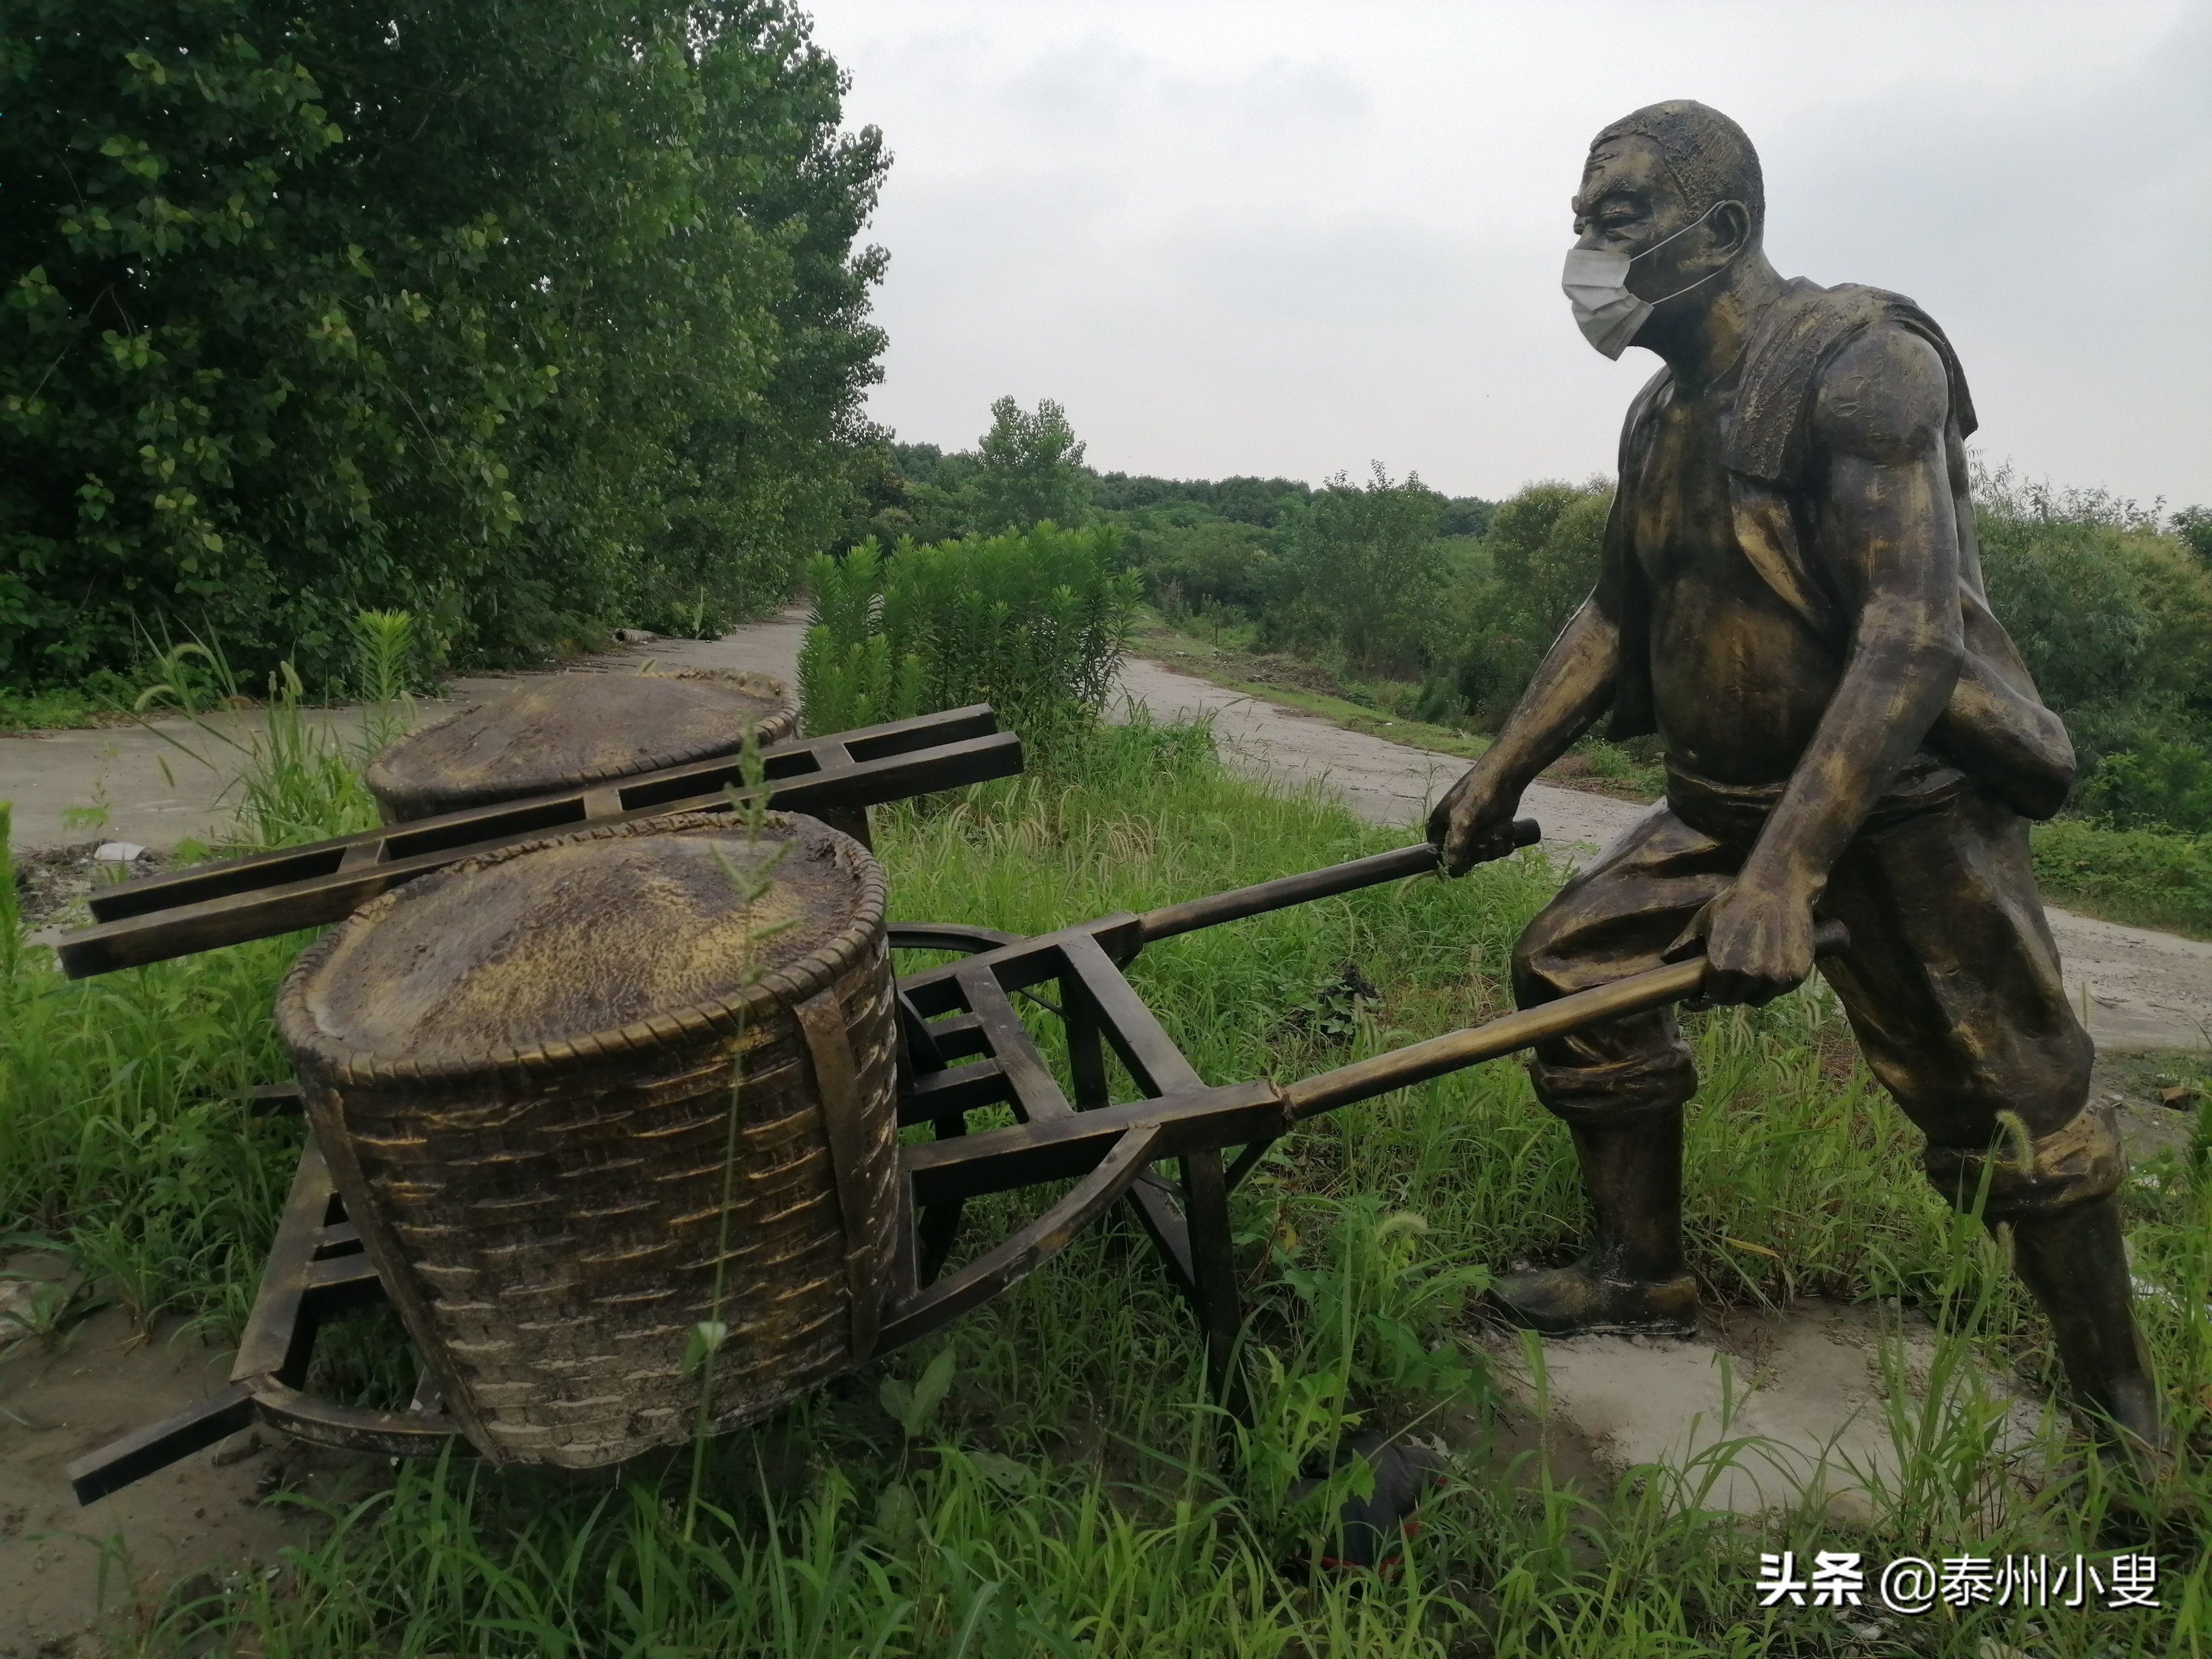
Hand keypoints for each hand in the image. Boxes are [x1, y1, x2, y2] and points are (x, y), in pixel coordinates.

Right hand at [1426, 765, 1519, 876]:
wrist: (1506, 778)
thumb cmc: (1478, 795)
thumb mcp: (1463, 819)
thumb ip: (1456, 843)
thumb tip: (1452, 864)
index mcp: (1440, 824)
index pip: (1437, 850)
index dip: (1448, 859)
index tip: (1462, 862)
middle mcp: (1456, 829)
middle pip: (1463, 856)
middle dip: (1477, 853)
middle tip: (1484, 844)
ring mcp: (1475, 831)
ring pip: (1481, 853)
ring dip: (1492, 847)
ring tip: (1498, 834)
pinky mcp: (1491, 830)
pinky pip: (1494, 848)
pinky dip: (1502, 845)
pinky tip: (1507, 837)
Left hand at [1666, 870, 1817, 1006]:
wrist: (1778, 888)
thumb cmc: (1736, 903)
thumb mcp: (1703, 921)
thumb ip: (1684, 944)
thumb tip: (1665, 960)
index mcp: (1722, 967)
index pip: (1710, 999)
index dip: (1702, 1000)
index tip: (1699, 997)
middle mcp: (1749, 976)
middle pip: (1734, 1000)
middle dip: (1726, 993)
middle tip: (1725, 979)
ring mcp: (1776, 977)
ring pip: (1758, 998)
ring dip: (1750, 991)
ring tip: (1747, 972)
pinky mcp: (1797, 974)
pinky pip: (1780, 990)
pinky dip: (1773, 983)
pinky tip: (1769, 965)